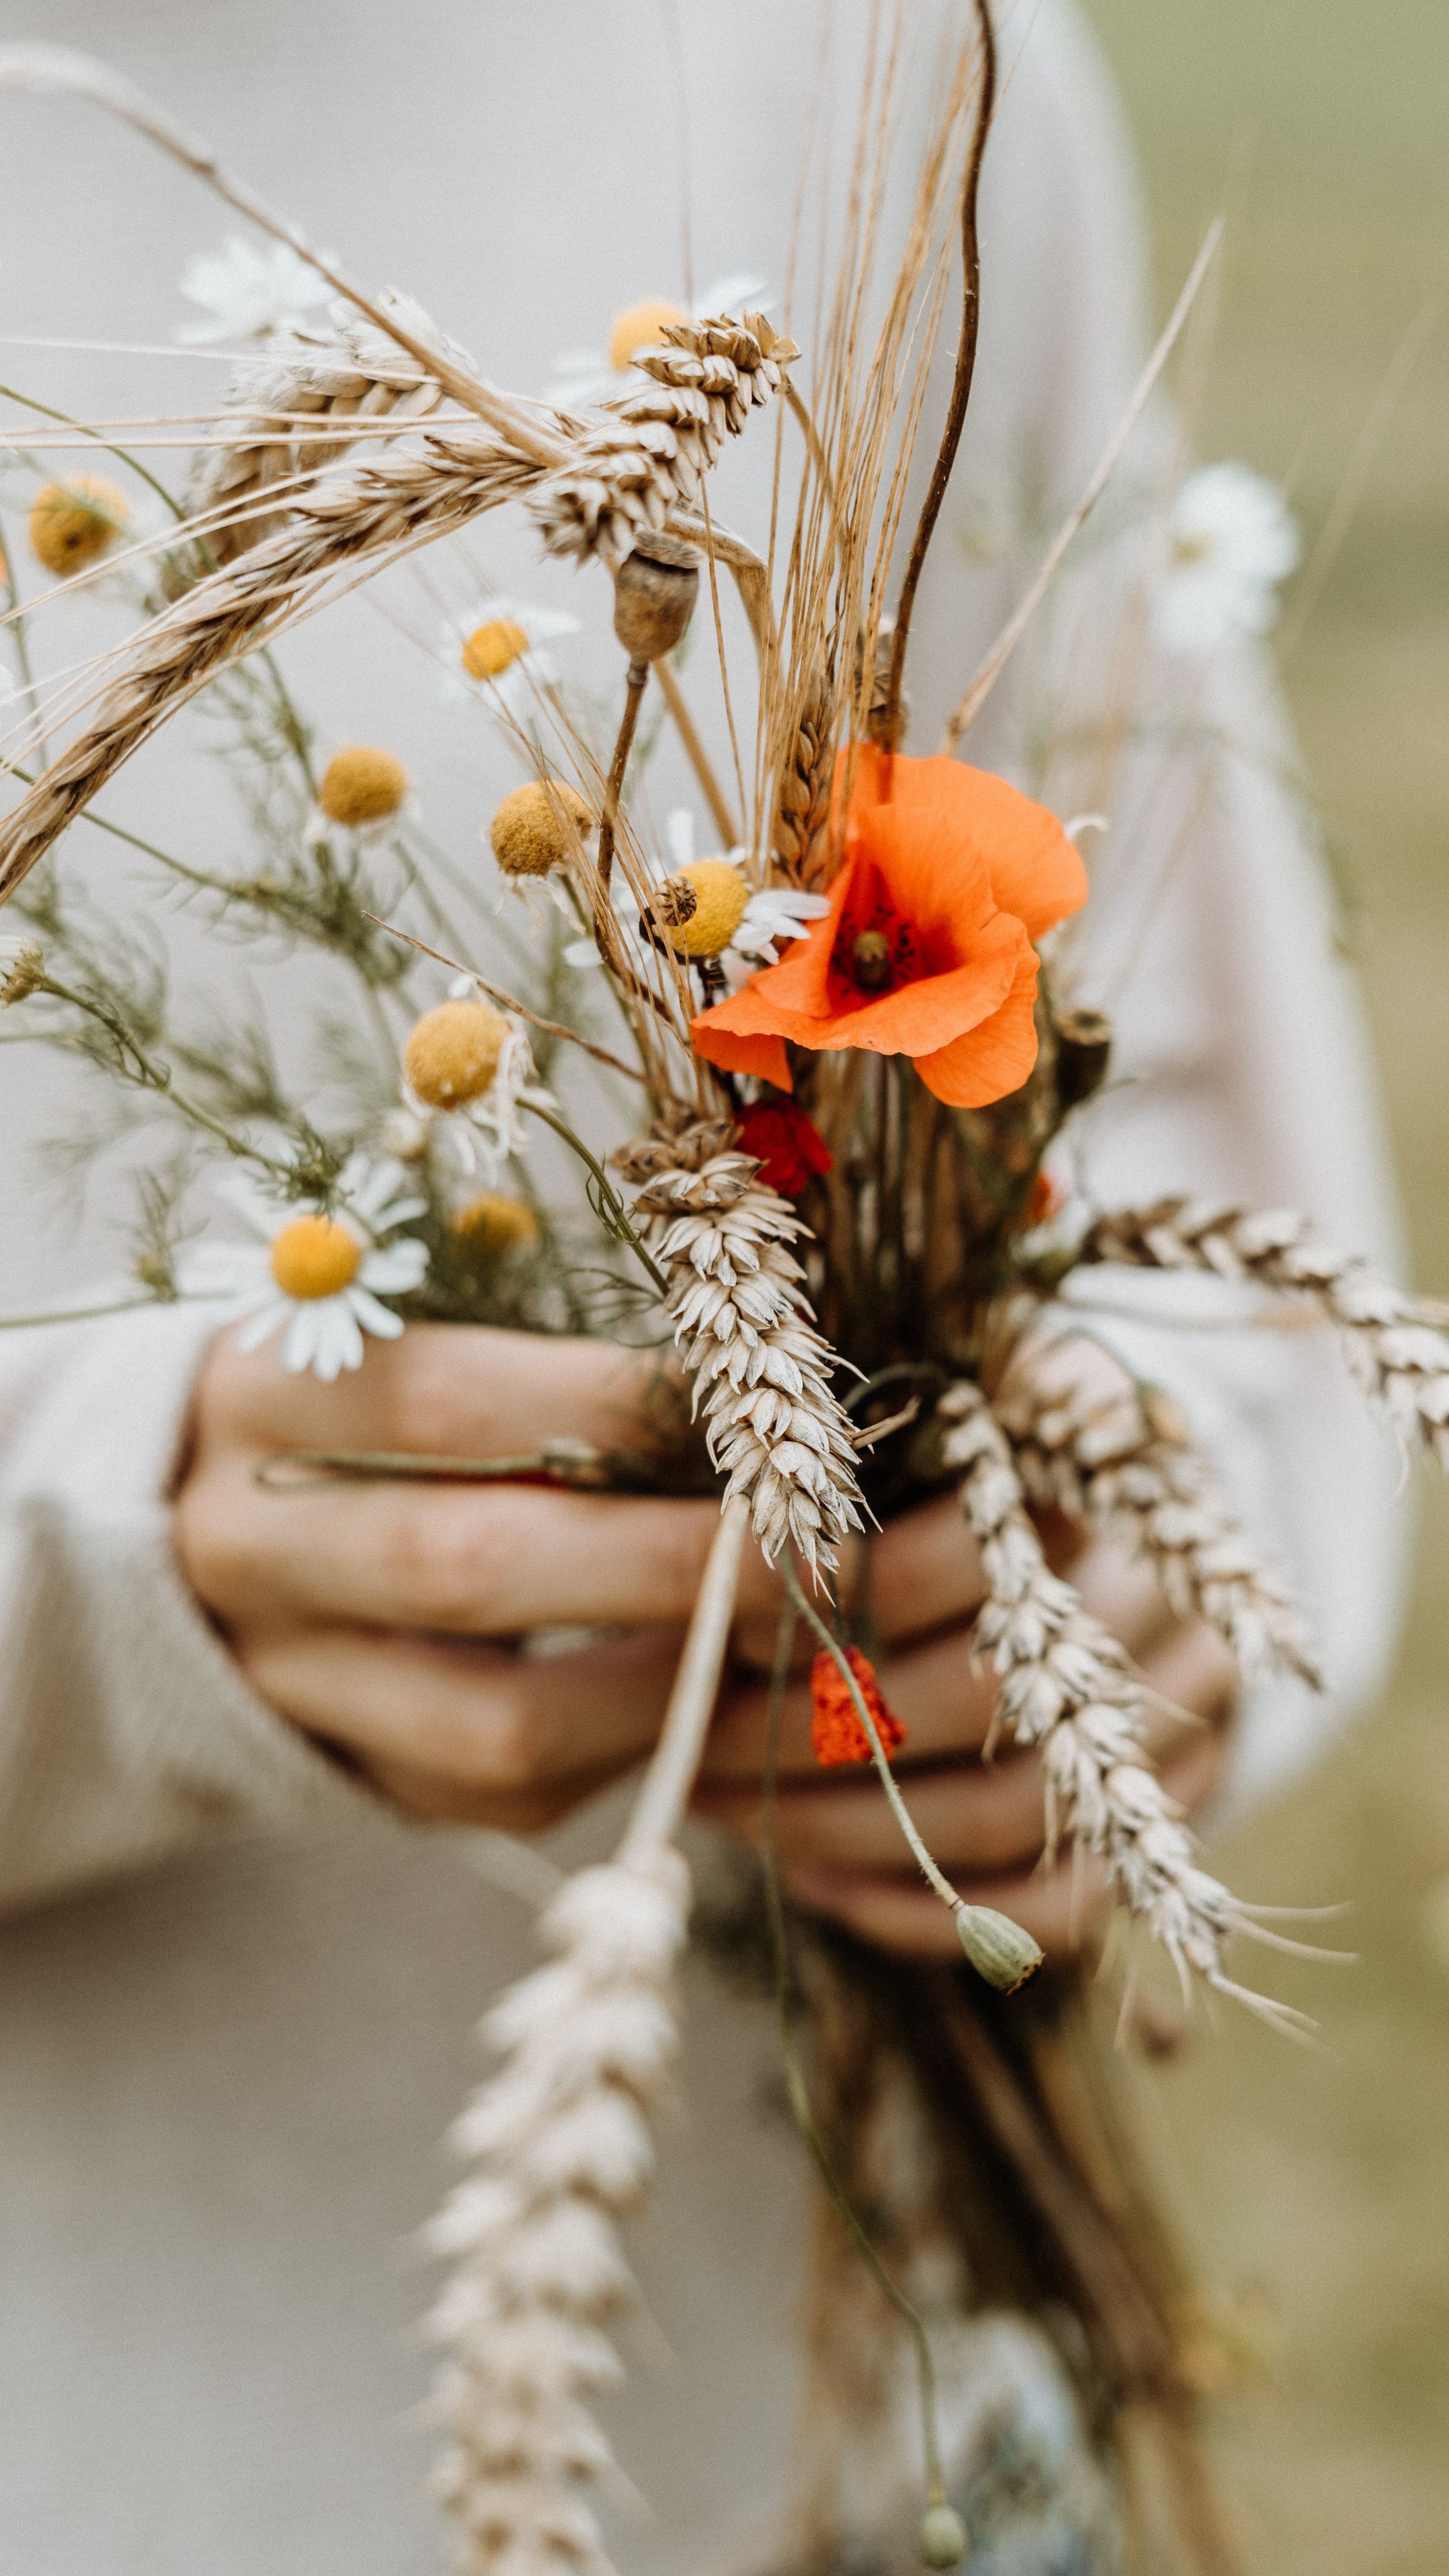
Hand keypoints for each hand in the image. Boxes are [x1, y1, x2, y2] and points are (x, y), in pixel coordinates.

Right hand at [175, 1321, 1236, 1957]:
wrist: (176, 1523)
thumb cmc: (352, 1398)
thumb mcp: (403, 1337)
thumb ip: (540, 1367)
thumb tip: (760, 1389)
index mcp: (270, 1392)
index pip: (454, 1401)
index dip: (625, 1410)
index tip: (772, 1410)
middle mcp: (252, 1541)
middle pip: (470, 1567)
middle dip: (673, 1566)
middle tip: (823, 1554)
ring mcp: (285, 1678)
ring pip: (490, 1723)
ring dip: (669, 1689)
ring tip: (785, 1647)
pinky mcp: (342, 1775)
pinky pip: (496, 1795)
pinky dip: (624, 1753)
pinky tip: (704, 1698)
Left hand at [700, 1512, 1238, 1958]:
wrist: (1097, 1520)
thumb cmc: (932, 1466)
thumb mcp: (876, 1431)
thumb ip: (811, 1468)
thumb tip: (694, 1547)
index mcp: (1084, 1462)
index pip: (957, 1550)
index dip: (840, 1597)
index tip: (728, 1629)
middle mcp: (1158, 1576)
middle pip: (974, 1691)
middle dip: (810, 1735)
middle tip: (699, 1737)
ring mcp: (1186, 1693)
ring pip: (1007, 1809)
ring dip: (844, 1829)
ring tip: (729, 1807)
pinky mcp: (1187, 1795)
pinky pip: (1055, 1899)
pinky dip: (923, 1907)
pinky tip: (814, 1877)